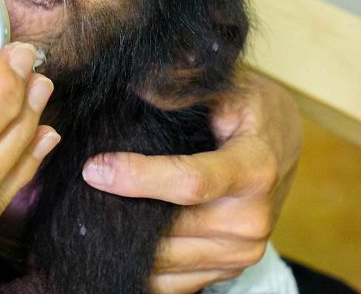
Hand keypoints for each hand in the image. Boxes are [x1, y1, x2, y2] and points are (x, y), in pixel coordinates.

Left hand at [81, 69, 300, 293]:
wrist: (281, 147)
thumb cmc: (248, 109)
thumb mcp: (224, 86)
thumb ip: (182, 86)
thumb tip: (138, 86)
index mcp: (254, 169)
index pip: (191, 183)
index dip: (138, 177)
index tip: (94, 168)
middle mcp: (252, 219)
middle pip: (171, 230)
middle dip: (120, 212)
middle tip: (79, 192)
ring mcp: (241, 252)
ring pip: (167, 261)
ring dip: (124, 241)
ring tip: (90, 212)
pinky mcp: (228, 270)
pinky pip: (174, 283)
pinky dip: (139, 266)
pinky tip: (112, 240)